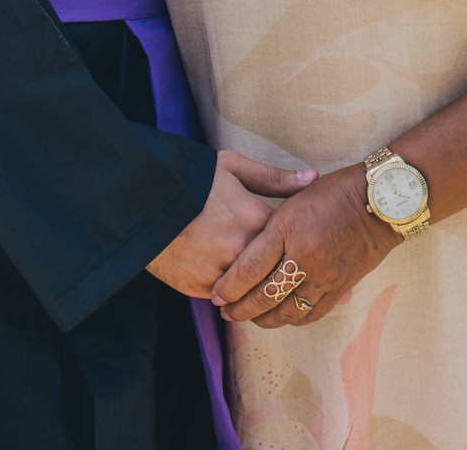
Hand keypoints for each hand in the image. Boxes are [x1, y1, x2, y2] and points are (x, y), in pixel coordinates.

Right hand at [147, 150, 316, 297]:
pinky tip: (244, 290)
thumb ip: (275, 178)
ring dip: (263, 291)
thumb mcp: (233, 168)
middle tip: (325, 289)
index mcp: (254, 219)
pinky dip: (235, 295)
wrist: (141, 200)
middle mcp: (241, 250)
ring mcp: (220, 273)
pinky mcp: (199, 288)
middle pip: (278, 273)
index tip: (321, 252)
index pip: (293, 242)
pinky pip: (228, 299)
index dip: (305, 246)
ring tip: (281, 292)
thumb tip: (313, 178)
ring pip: (254, 292)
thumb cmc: (192, 178)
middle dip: (292, 276)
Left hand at [211, 163, 397, 326]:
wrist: (379, 202)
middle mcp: (305, 255)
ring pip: (286, 312)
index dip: (229, 286)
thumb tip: (244, 242)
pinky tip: (281, 316)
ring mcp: (324, 275)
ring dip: (263, 319)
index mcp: (288, 227)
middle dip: (240, 308)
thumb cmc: (333, 192)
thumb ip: (270, 220)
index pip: (250, 267)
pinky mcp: (340, 288)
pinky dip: (292, 319)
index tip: (216, 294)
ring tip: (249, 316)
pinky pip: (310, 314)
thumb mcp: (294, 195)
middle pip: (264, 295)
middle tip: (225, 311)